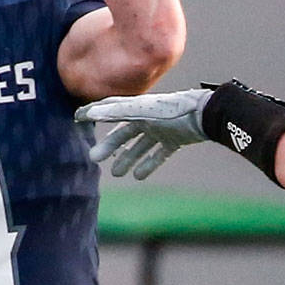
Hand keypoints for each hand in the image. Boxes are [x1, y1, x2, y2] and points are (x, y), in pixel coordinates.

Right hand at [74, 89, 210, 178]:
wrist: (206, 115)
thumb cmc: (173, 110)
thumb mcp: (142, 112)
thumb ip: (116, 112)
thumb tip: (89, 113)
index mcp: (137, 107)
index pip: (110, 109)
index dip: (93, 113)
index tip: (77, 118)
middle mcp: (148, 117)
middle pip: (124, 133)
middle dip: (110, 146)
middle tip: (95, 159)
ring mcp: (162, 129)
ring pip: (140, 146)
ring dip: (128, 158)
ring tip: (117, 173)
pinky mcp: (176, 139)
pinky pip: (159, 153)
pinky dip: (149, 164)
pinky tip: (139, 176)